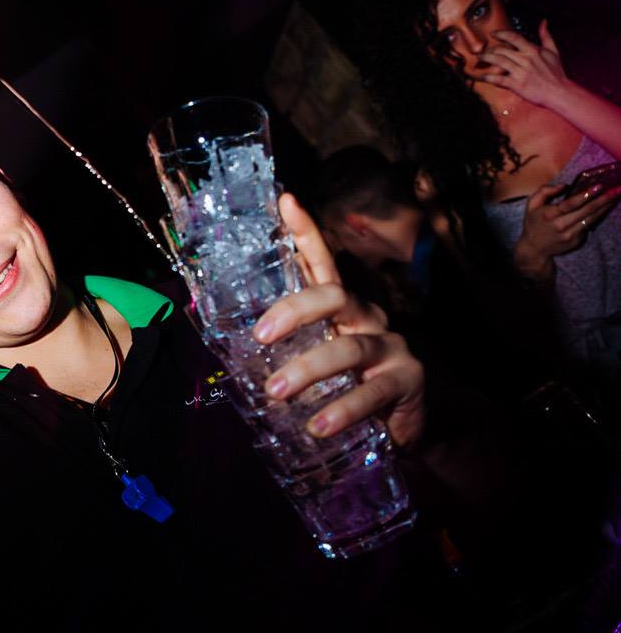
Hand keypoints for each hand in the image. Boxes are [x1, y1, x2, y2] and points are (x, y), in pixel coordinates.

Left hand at [251, 194, 425, 447]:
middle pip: (334, 295)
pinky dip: (341, 410)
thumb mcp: (313, 363)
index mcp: (339, 309)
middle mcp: (366, 317)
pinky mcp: (407, 381)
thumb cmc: (344, 388)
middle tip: (261, 335)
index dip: (306, 232)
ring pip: (348, 348)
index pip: (321, 264)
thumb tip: (227, 351)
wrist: (398, 431)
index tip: (286, 201)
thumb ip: (284, 352)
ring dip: (309, 369)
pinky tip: (318, 426)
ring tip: (276, 392)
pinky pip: (371, 393)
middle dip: (295, 310)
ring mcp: (390, 346)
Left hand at [476, 21, 574, 108]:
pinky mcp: (516, 85)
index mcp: (533, 50)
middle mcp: (526, 59)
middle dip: (489, 49)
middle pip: (502, 49)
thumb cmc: (555, 73)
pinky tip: (481, 76)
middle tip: (483, 51)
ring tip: (479, 59)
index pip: (513, 37)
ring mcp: (520, 72)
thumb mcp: (553, 52)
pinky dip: (488, 77)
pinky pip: (498, 79)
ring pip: (498, 61)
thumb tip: (543, 22)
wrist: (558, 92)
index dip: (501, 34)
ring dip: (485, 59)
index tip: (492, 34)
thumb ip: (546, 36)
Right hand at [514, 181, 620, 276]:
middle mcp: (560, 226)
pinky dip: (598, 216)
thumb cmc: (533, 223)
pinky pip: (589, 226)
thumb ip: (544, 191)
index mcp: (549, 215)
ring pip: (591, 219)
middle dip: (603, 199)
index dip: (586, 195)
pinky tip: (605, 208)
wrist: (534, 249)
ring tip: (616, 196)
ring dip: (605, 207)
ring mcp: (570, 235)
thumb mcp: (531, 205)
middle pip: (586, 211)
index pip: (570, 204)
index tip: (599, 186)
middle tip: (616, 189)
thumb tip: (565, 185)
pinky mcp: (576, 241)